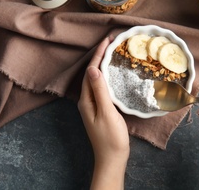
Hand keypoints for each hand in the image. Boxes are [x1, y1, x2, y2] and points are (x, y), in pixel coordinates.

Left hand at [78, 36, 128, 189]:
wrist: (112, 158)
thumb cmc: (111, 138)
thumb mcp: (107, 112)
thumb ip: (100, 91)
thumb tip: (93, 69)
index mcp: (86, 100)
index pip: (91, 72)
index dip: (98, 55)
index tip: (106, 41)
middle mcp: (86, 100)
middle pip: (91, 73)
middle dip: (99, 57)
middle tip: (110, 42)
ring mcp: (92, 105)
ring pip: (96, 79)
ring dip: (102, 65)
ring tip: (111, 53)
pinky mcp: (99, 108)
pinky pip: (100, 86)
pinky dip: (106, 76)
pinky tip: (112, 73)